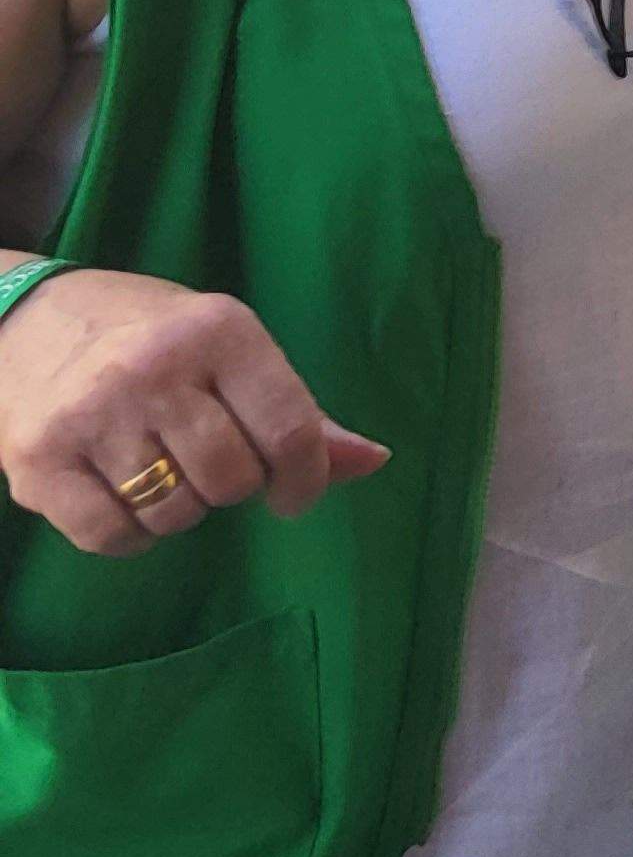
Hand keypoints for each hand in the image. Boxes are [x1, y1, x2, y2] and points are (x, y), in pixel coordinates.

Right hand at [0, 269, 390, 555]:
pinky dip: (129, 535)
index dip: (307, 478)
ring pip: (174, 513)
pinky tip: (123, 496)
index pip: (290, 428)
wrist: (19, 321)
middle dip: (233, 487)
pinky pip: (111, 536)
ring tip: (159, 467)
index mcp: (219, 331)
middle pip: (232, 479)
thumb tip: (373, 461)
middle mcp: (153, 369)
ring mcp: (90, 416)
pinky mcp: (37, 461)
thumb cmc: (147, 336)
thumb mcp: (228, 347)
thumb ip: (298, 409)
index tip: (293, 493)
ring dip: (179, 509)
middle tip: (207, 460)